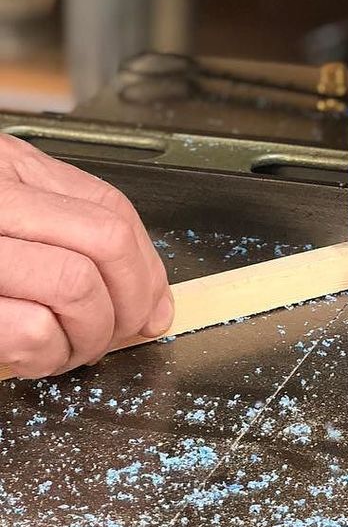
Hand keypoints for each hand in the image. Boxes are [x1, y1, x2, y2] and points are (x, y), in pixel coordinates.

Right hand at [0, 135, 172, 377]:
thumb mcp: (4, 211)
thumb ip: (72, 238)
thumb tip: (150, 300)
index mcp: (6, 170)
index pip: (109, 209)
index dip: (146, 264)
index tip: (153, 304)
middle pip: (103, 244)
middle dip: (129, 301)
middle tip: (119, 332)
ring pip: (74, 285)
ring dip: (90, 333)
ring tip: (71, 348)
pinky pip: (28, 328)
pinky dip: (47, 353)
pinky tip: (32, 356)